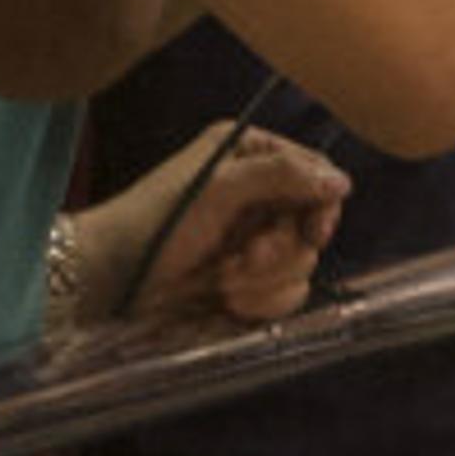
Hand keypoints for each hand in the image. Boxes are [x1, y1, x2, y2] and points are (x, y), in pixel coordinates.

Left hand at [83, 125, 351, 323]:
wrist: (115, 278)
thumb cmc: (156, 223)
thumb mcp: (218, 189)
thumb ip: (281, 176)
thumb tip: (339, 180)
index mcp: (249, 153)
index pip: (316, 173)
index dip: (321, 207)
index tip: (311, 233)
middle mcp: (256, 191)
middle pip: (312, 224)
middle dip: (280, 250)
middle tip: (245, 258)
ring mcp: (253, 237)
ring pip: (302, 263)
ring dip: (266, 280)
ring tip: (224, 279)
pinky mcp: (249, 277)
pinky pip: (286, 294)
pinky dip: (262, 301)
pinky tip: (229, 300)